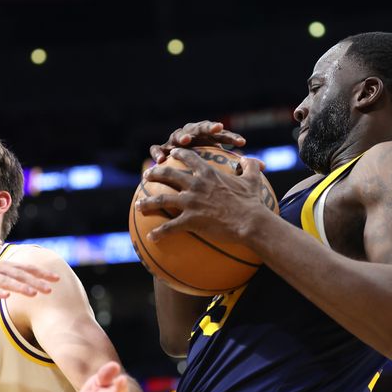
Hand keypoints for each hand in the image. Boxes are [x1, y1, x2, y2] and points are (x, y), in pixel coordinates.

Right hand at [0, 260, 59, 303]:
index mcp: (0, 265)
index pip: (25, 268)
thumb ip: (6, 280)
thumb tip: (24, 285)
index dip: (41, 272)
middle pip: (19, 274)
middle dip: (36, 281)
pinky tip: (6, 297)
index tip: (57, 279)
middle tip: (51, 289)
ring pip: (5, 280)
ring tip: (34, 294)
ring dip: (20, 287)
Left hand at [136, 149, 268, 243]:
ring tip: (138, 205)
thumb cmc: (252, 202)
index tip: (170, 154)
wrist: (250, 222)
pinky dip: (159, 232)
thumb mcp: (253, 180)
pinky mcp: (190, 221)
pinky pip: (169, 227)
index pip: (188, 158)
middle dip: (154, 173)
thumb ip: (250, 166)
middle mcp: (195, 185)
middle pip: (168, 175)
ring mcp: (190, 203)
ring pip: (161, 200)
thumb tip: (249, 159)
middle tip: (146, 175)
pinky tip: (151, 237)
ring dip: (147, 202)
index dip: (178, 154)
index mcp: (208, 174)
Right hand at [150, 121, 245, 163]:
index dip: (231, 137)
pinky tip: (160, 160)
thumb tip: (264, 167)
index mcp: (208, 138)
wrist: (175, 164)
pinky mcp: (161, 149)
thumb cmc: (202, 166)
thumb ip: (237, 165)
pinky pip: (157, 148)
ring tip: (186, 141)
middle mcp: (192, 136)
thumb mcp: (219, 165)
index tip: (242, 143)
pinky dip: (158, 152)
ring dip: (183, 136)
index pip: (221, 135)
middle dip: (208, 127)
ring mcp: (175, 140)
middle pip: (200, 128)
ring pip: (178, 134)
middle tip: (217, 129)